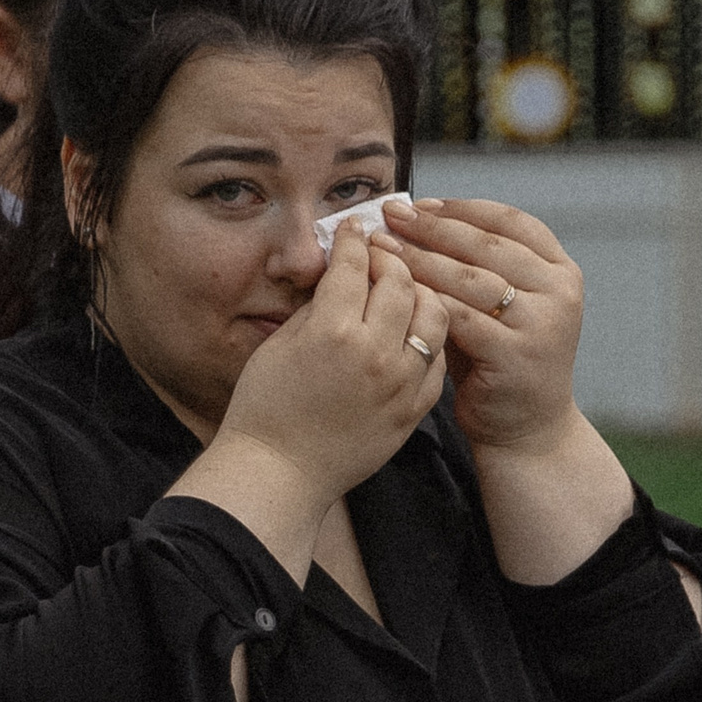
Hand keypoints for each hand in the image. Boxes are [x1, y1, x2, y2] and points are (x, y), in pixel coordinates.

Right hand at [170, 224, 447, 585]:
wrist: (278, 473)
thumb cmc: (264, 411)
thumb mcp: (279, 346)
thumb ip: (316, 307)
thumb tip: (340, 277)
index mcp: (331, 331)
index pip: (354, 265)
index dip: (354, 239)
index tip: (355, 228)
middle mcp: (374, 352)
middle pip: (400, 281)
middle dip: (390, 258)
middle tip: (381, 252)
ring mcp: (400, 382)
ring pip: (432, 314)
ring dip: (420, 293)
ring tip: (405, 289)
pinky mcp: (414, 408)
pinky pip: (436, 358)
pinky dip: (428, 336)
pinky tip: (412, 331)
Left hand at [379, 198, 581, 453]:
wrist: (525, 427)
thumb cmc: (495, 360)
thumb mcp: (493, 306)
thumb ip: (468, 268)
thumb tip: (411, 222)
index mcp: (559, 269)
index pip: (510, 222)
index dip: (461, 209)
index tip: (418, 203)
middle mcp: (559, 290)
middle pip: (487, 245)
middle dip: (432, 228)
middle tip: (389, 215)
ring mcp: (542, 322)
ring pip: (470, 278)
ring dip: (420, 259)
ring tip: (380, 248)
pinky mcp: (516, 354)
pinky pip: (460, 318)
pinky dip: (424, 302)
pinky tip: (393, 293)